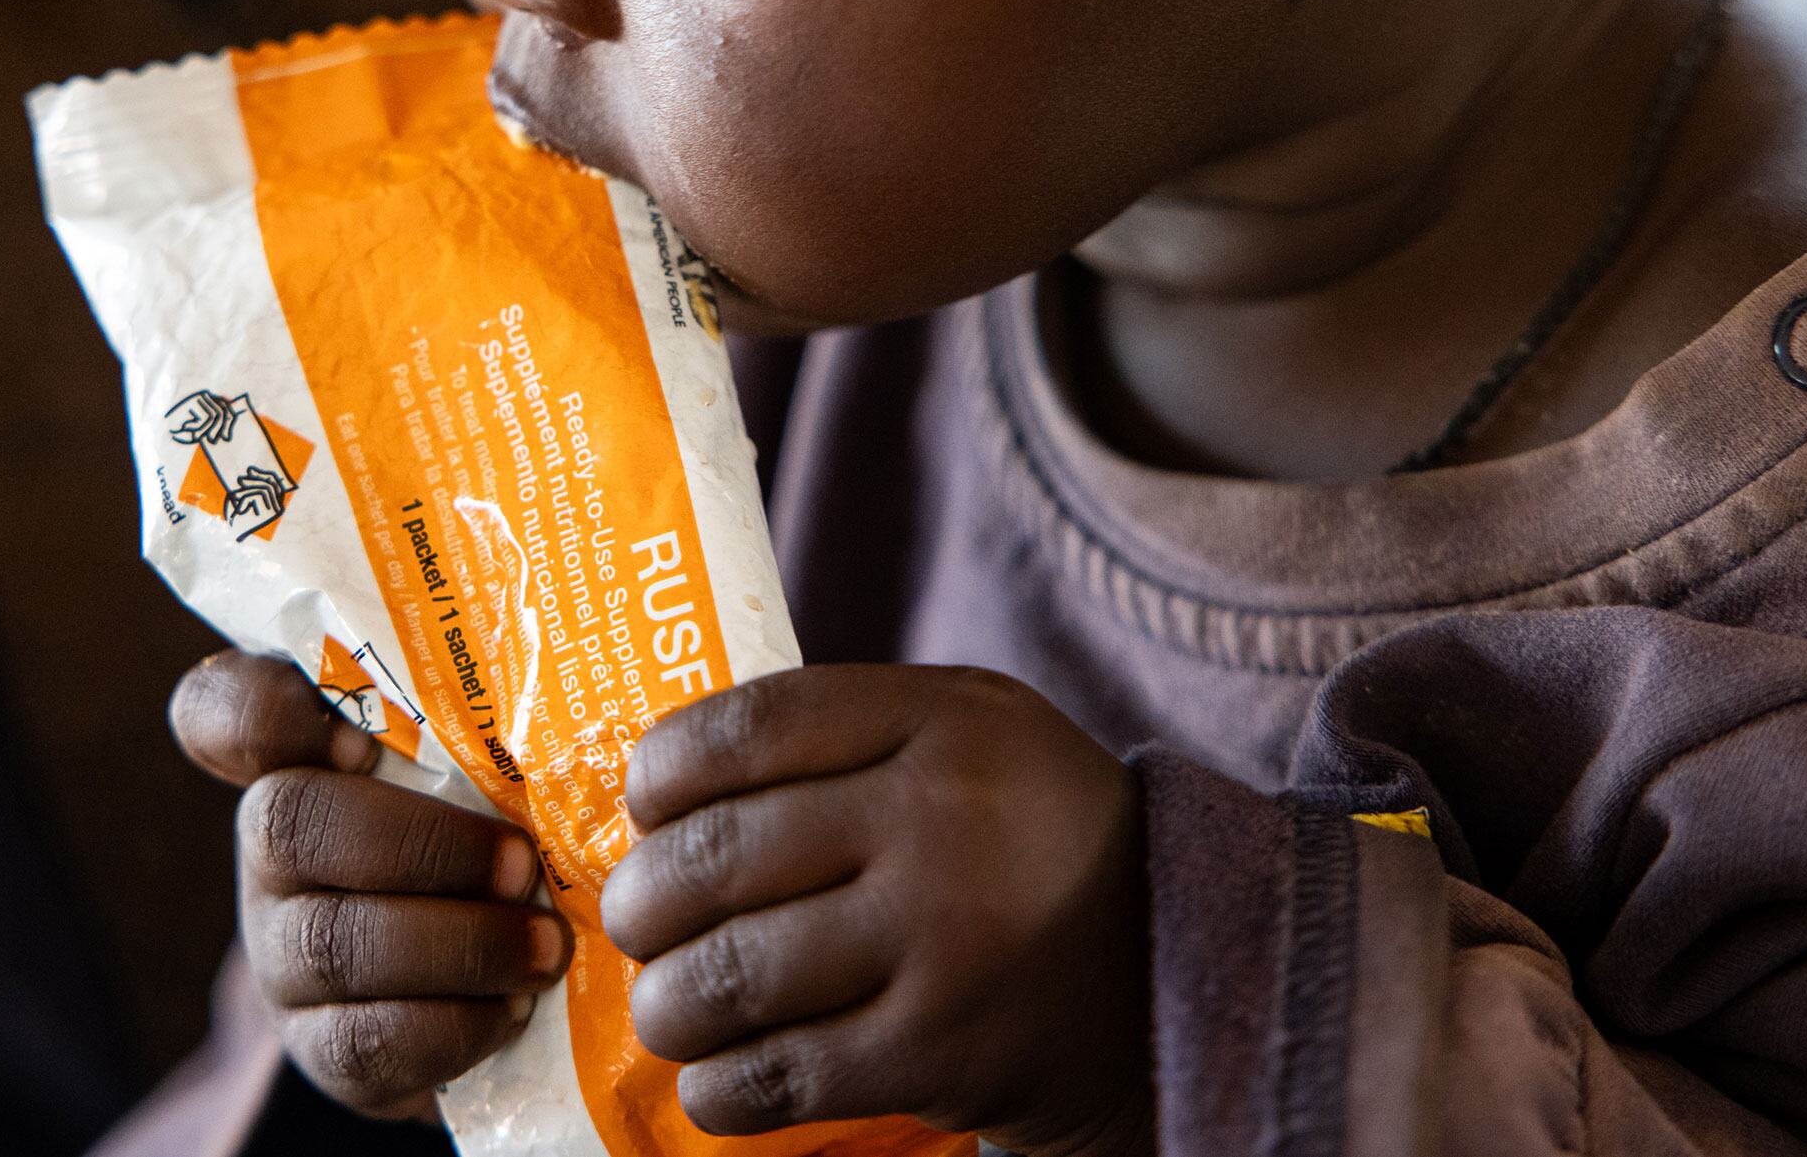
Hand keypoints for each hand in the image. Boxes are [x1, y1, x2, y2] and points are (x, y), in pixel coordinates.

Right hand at [170, 652, 571, 1118]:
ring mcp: (281, 955)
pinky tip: (515, 1008)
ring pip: (333, 944)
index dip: (261, 710)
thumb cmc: (494, 838)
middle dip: (422, 845)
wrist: (485, 981)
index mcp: (302, 758)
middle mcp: (271, 852)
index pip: (224, 706)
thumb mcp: (488, 772)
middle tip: (524, 866)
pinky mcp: (318, 1048)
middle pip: (290, 824)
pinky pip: (366, 1043)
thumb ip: (493, 733)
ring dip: (459, 945)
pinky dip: (455, 1026)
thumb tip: (580, 716)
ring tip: (547, 947)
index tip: (355, 733)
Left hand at [601, 665, 1152, 1156]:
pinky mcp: (939, 1052)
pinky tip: (716, 1078)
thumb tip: (671, 777)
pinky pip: (780, 1074)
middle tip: (636, 920)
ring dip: (667, 1002)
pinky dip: (721, 1085)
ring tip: (668, 1006)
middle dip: (642, 900)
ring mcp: (941, 941)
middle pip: (720, 856)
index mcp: (940, 721)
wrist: (1170, 966)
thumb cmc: (1028, 836)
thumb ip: (849, 731)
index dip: (664, 769)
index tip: (643, 803)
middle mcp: (939, 821)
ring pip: (731, 974)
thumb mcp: (973, 732)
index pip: (751, 727)